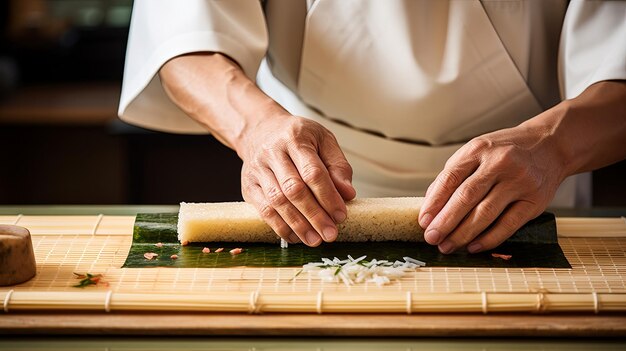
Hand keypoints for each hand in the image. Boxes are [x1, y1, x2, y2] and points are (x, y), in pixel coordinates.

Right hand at [239, 114, 355, 245]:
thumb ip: (338, 166)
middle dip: (314, 215)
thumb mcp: (323, 140)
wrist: (260, 130)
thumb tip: (348, 194)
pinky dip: (280, 226)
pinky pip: (263, 210)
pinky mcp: (249, 185)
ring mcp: (258, 170)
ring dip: (298, 224)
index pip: (312, 172)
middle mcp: (273, 153)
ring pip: (277, 201)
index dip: (328, 196)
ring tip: (315, 240)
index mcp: (295, 138)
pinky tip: (295, 236)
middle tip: (330, 234)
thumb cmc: (297, 137)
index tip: (341, 215)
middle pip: (294, 189)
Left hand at [418, 118, 565, 253]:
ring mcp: (519, 182)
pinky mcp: (534, 201)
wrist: (550, 145)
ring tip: (448, 246)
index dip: (434, 202)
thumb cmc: (506, 151)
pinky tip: (473, 247)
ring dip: (463, 234)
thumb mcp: (477, 151)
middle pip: (466, 197)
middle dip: (445, 221)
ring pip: (486, 213)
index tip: (423, 221)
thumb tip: (430, 205)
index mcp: (479, 150)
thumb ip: (454, 174)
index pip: (450, 178)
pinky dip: (488, 239)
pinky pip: (508, 225)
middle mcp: (500, 163)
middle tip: (431, 238)